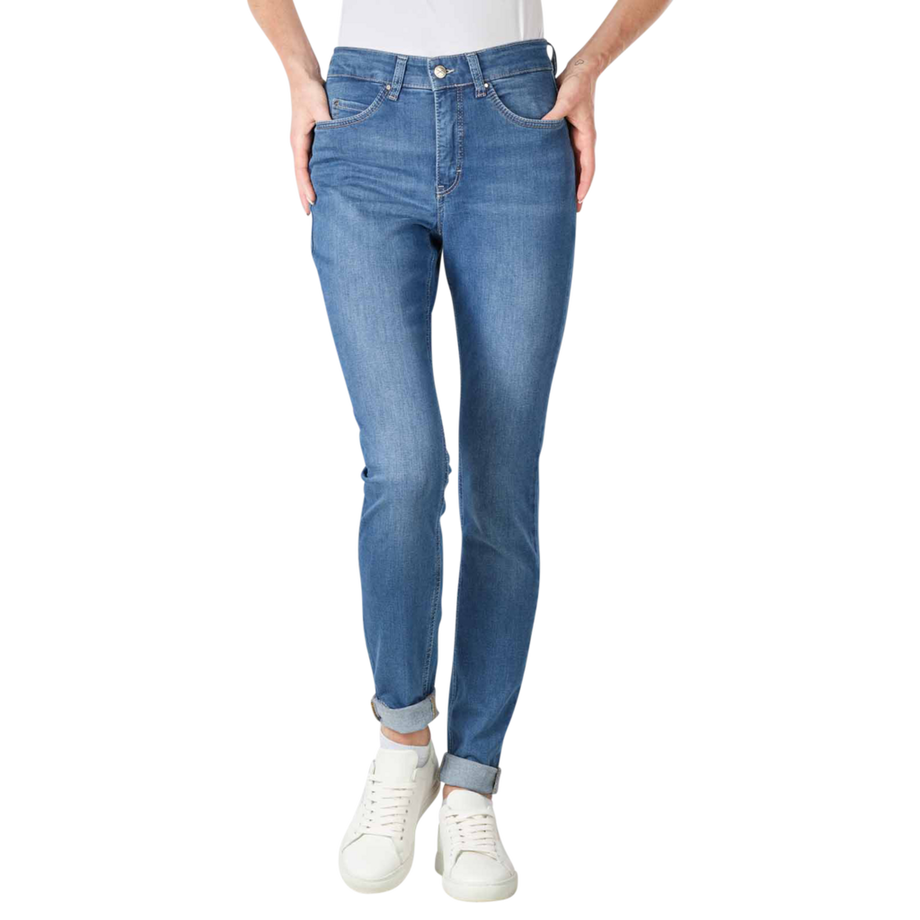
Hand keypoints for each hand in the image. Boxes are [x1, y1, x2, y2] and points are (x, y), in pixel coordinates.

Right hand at [288, 77, 330, 216]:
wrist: (304, 75)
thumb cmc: (310, 90)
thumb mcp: (320, 106)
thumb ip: (328, 124)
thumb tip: (337, 139)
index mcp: (298, 141)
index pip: (301, 170)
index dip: (307, 187)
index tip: (314, 202)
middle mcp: (299, 145)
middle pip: (301, 177)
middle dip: (304, 196)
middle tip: (311, 218)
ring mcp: (304, 143)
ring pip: (306, 172)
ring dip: (309, 189)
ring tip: (315, 208)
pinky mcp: (311, 140)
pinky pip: (312, 163)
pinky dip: (315, 177)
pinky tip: (323, 185)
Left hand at [542, 63, 600, 213]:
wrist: (580, 70)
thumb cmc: (576, 82)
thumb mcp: (567, 94)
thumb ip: (557, 109)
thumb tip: (544, 123)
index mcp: (587, 137)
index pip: (588, 168)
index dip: (583, 186)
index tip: (577, 202)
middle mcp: (583, 142)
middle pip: (582, 174)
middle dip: (577, 194)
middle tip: (570, 215)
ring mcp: (575, 141)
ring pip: (574, 169)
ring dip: (569, 187)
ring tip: (560, 206)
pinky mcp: (566, 136)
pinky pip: (565, 160)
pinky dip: (561, 174)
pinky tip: (551, 184)